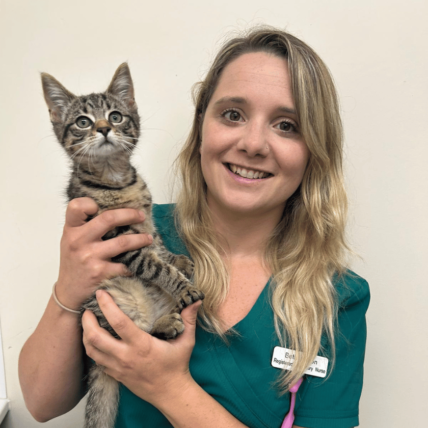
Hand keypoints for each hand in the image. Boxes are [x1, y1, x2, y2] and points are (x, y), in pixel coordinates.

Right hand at [56, 197, 152, 309]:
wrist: (68, 292)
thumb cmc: (74, 261)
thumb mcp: (72, 239)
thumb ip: (86, 224)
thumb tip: (116, 208)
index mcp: (71, 229)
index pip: (77, 206)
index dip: (92, 202)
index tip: (107, 205)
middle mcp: (78, 241)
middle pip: (108, 219)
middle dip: (130, 215)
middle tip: (141, 216)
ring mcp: (90, 257)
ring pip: (123, 242)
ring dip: (140, 239)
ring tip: (148, 238)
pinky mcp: (100, 273)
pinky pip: (125, 265)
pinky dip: (135, 263)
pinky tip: (140, 261)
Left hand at [82, 289, 200, 405]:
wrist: (170, 393)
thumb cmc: (177, 365)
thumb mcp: (186, 340)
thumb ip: (189, 319)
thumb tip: (196, 299)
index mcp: (142, 345)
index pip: (119, 323)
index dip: (108, 306)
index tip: (101, 294)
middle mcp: (126, 356)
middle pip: (96, 338)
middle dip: (87, 321)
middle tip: (87, 309)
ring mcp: (118, 367)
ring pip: (92, 350)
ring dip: (86, 335)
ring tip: (87, 322)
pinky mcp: (115, 375)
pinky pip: (96, 360)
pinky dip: (92, 348)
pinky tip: (95, 339)